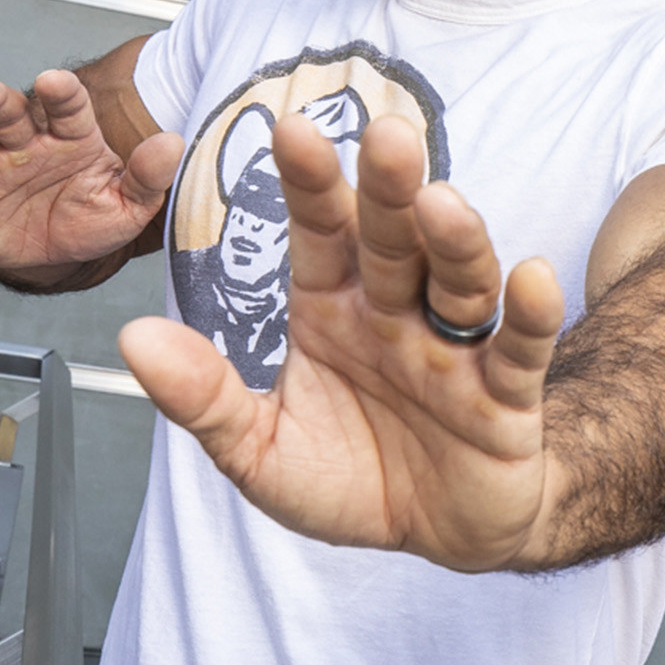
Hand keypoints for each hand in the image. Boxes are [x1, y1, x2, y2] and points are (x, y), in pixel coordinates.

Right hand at [0, 71, 179, 282]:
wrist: (51, 258)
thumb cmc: (90, 222)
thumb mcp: (126, 206)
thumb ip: (147, 177)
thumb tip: (171, 144)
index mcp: (71, 138)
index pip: (68, 108)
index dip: (61, 94)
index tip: (55, 82)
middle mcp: (25, 140)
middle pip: (8, 111)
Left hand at [117, 112, 568, 571]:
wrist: (439, 533)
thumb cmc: (351, 477)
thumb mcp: (259, 450)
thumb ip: (202, 397)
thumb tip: (133, 337)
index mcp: (334, 309)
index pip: (320, 234)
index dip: (309, 185)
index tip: (290, 131)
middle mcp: (398, 314)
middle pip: (397, 241)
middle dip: (390, 190)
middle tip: (388, 137)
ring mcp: (455, 349)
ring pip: (460, 282)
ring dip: (456, 241)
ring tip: (442, 204)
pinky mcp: (507, 395)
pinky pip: (521, 348)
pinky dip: (532, 313)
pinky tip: (531, 277)